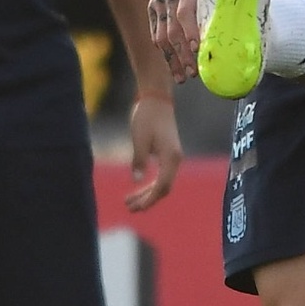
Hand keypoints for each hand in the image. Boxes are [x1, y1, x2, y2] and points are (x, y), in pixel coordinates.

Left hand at [124, 94, 183, 211]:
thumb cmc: (147, 117)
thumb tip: (136, 179)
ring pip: (163, 181)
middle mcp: (175, 159)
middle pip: (164, 187)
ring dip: (147, 192)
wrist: (157, 98)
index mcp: (171, 157)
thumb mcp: (139, 138)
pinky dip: (150, 182)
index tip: (135, 207)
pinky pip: (162, 174)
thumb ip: (139, 160)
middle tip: (129, 207)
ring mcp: (173, 156)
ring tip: (129, 200)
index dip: (149, 199)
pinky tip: (138, 185)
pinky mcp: (168, 152)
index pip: (162, 186)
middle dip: (147, 199)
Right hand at [148, 0, 201, 81]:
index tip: (198, 48)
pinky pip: (155, 32)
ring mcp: (158, 3)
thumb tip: (243, 13)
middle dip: (183, 54)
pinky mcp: (152, 7)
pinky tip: (171, 64)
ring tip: (182, 77)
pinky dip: (163, 50)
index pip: (185, 12)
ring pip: (162, 36)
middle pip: (173, 30)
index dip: (191, 31)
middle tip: (194, 73)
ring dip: (173, 59)